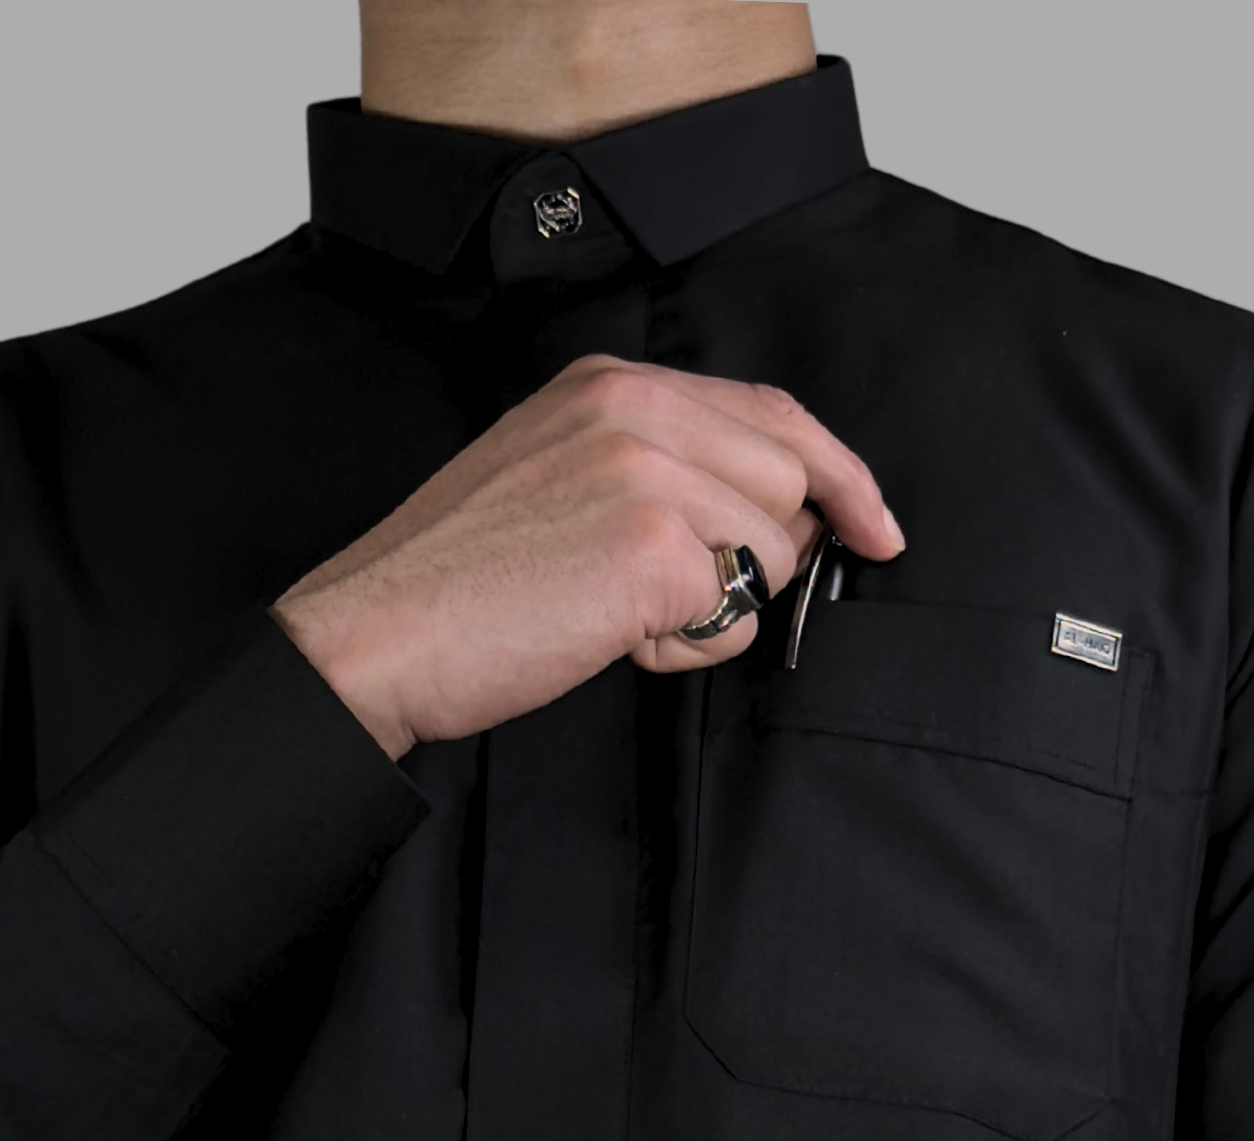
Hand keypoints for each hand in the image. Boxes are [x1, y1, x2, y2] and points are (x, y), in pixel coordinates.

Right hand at [273, 355, 906, 758]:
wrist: (378, 633)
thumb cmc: (458, 581)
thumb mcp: (555, 474)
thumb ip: (653, 463)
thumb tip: (765, 510)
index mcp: (610, 381)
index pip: (773, 410)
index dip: (839, 474)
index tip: (876, 525)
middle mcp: (634, 406)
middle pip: (788, 483)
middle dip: (757, 561)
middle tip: (663, 602)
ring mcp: (647, 469)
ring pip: (770, 554)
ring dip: (711, 608)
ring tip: (609, 613)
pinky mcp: (653, 546)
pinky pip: (734, 614)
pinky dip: (683, 647)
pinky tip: (605, 637)